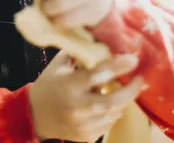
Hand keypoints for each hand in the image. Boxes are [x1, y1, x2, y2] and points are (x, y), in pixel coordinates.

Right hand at [28, 51, 143, 141]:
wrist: (33, 115)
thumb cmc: (48, 84)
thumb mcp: (58, 65)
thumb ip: (78, 53)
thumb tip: (99, 40)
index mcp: (69, 85)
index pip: (97, 74)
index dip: (118, 66)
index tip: (133, 59)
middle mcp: (77, 107)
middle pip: (113, 101)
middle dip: (131, 90)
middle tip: (139, 80)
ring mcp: (82, 124)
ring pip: (114, 114)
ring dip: (121, 102)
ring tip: (121, 92)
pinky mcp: (86, 136)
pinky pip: (108, 124)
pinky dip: (112, 114)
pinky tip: (107, 106)